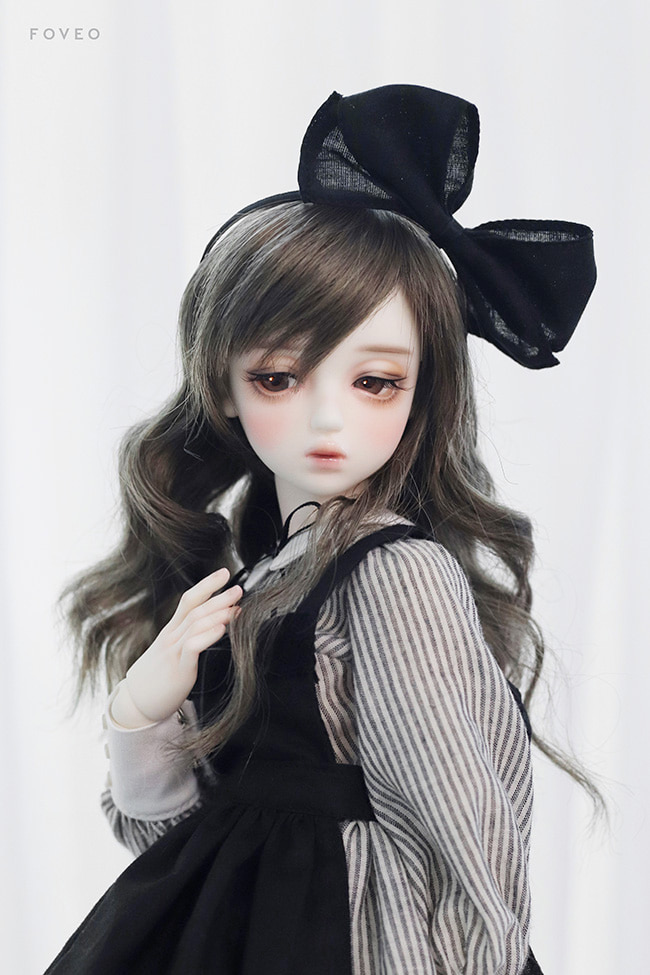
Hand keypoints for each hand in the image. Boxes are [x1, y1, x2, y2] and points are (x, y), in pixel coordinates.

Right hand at [110, 568, 241, 727]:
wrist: (135, 703)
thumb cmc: (158, 678)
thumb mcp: (171, 651)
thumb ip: (189, 637)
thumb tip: (214, 624)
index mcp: (171, 631)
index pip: (189, 600)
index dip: (207, 585)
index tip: (224, 574)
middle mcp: (172, 636)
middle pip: (195, 609)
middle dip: (218, 596)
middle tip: (238, 588)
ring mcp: (173, 651)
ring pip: (195, 624)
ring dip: (217, 613)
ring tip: (235, 605)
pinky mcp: (178, 669)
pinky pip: (192, 647)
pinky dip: (207, 636)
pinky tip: (222, 629)